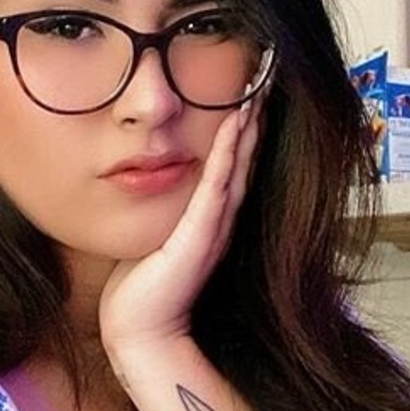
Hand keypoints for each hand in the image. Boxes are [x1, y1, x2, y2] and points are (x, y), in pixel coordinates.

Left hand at [98, 95, 262, 356]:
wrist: (140, 334)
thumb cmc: (140, 292)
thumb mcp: (154, 239)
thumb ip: (161, 214)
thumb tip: (146, 184)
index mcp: (210, 221)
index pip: (232, 165)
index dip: (246, 129)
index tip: (253, 90)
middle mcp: (220, 221)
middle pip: (245, 159)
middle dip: (256, 117)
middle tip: (269, 76)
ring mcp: (214, 229)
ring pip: (237, 166)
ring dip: (250, 126)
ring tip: (261, 88)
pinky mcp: (200, 238)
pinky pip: (217, 186)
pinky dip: (228, 153)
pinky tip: (236, 123)